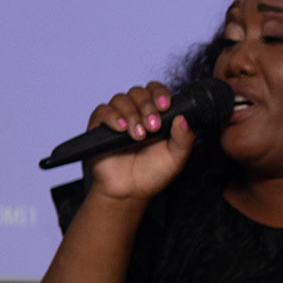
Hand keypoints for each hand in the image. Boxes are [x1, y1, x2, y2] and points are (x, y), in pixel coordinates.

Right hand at [82, 82, 195, 201]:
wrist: (130, 191)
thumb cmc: (153, 173)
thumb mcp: (176, 157)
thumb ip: (183, 139)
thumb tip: (183, 118)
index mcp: (156, 115)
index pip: (156, 91)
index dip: (160, 93)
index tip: (165, 106)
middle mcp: (136, 113)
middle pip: (138, 92)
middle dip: (147, 106)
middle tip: (153, 127)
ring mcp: (117, 118)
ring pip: (121, 99)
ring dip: (132, 114)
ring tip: (139, 135)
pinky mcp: (99, 127)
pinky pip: (102, 111)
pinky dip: (113, 117)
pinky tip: (122, 129)